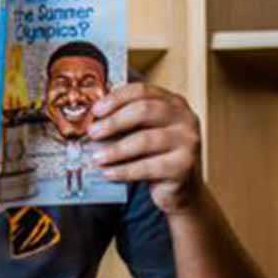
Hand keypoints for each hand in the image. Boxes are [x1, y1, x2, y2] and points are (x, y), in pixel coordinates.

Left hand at [88, 82, 203, 213]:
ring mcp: (188, 142)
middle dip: (114, 122)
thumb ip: (125, 120)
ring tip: (96, 157)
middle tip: (92, 133)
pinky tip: (108, 173)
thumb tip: (90, 120)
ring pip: (146, 140)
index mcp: (172, 102)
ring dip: (116, 149)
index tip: (95, 111)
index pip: (142, 91)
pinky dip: (125, 171)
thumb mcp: (143, 131)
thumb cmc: (154, 153)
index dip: (116, 98)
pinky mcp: (184, 166)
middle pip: (145, 111)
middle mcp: (184, 118)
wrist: (179, 185)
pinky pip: (149, 167)